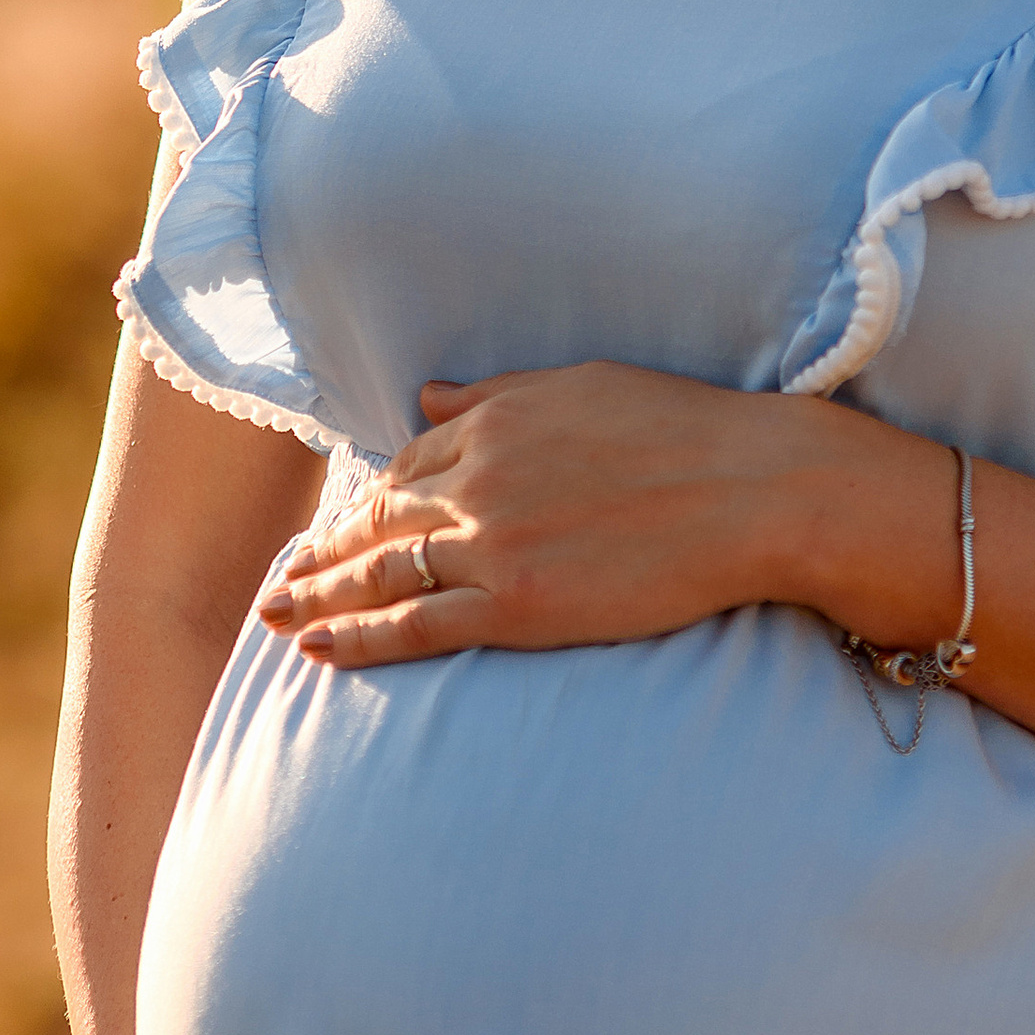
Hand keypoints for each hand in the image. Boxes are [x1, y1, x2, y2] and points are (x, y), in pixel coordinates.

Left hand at [255, 361, 888, 668]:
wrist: (756, 488)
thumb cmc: (690, 431)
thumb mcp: (582, 385)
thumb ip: (498, 395)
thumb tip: (430, 398)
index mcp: (496, 420)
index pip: (406, 464)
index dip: (366, 500)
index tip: (341, 525)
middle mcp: (478, 476)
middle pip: (375, 518)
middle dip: (320, 551)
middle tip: (283, 578)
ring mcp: (492, 542)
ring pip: (378, 573)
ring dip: (317, 595)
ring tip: (278, 615)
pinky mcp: (516, 603)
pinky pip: (413, 625)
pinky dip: (356, 637)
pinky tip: (318, 649)